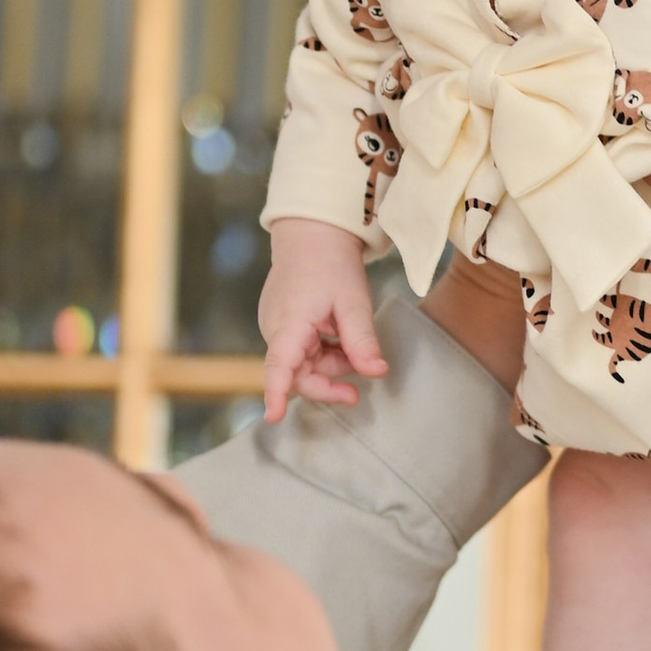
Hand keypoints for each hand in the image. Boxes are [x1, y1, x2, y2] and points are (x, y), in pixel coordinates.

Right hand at [259, 216, 387, 419]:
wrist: (313, 234)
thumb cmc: (331, 264)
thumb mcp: (353, 302)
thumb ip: (362, 341)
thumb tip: (377, 373)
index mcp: (288, 324)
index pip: (278, 366)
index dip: (276, 393)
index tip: (273, 417)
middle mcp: (275, 330)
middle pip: (297, 374)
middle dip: (327, 383)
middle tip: (356, 394)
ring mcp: (277, 328)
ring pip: (303, 364)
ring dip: (330, 364)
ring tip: (354, 344)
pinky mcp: (284, 326)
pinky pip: (303, 351)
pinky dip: (324, 352)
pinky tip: (340, 336)